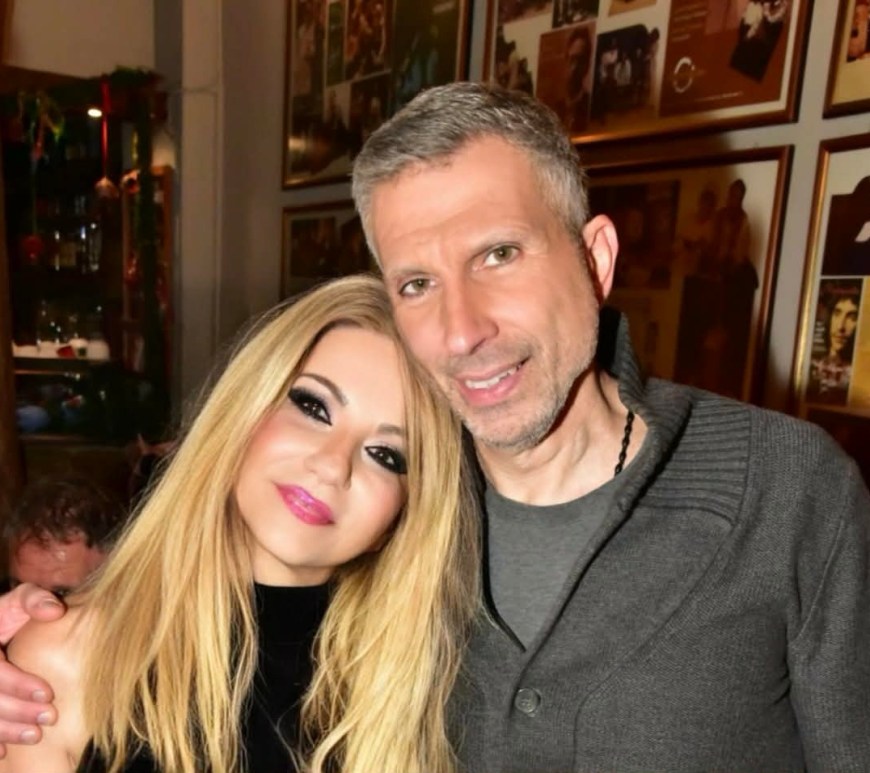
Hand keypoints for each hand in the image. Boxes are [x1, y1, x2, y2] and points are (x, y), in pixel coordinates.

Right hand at [0, 585, 63, 756]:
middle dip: (17, 711)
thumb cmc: (3, 617)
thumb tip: (56, 610)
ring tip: (35, 736)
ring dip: (5, 730)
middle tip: (49, 717)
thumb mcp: (13, 602)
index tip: (48, 693)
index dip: (18, 684)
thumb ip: (33, 600)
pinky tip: (5, 752)